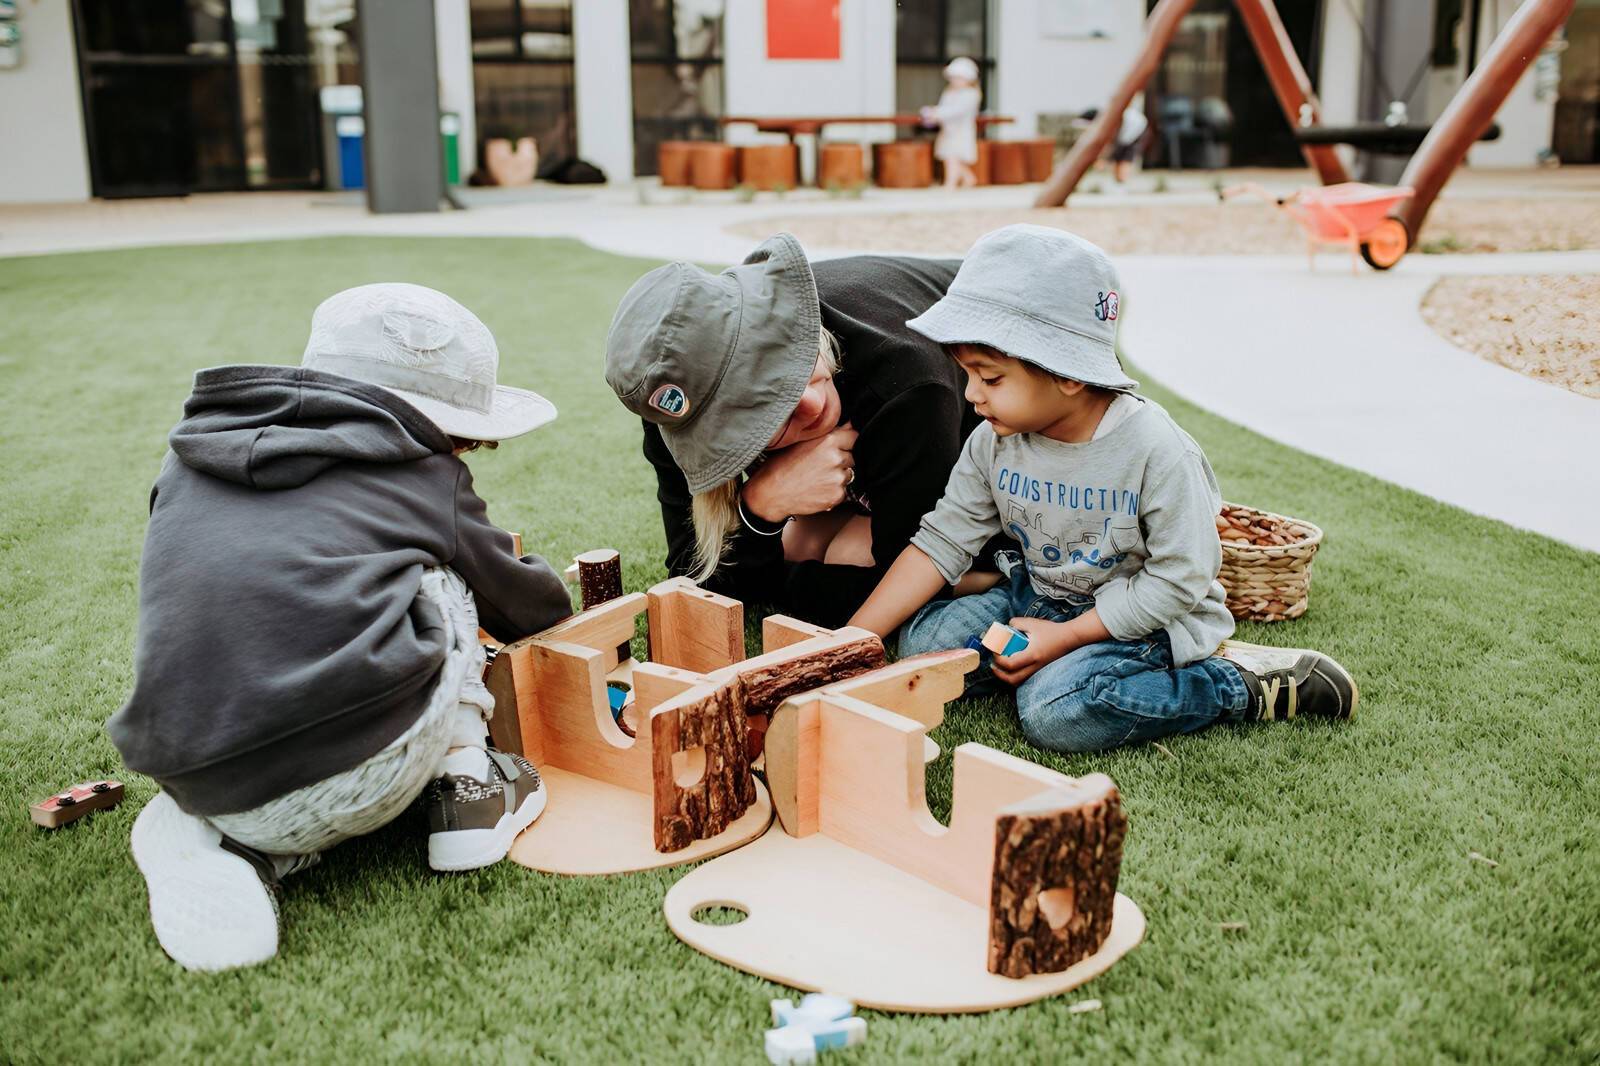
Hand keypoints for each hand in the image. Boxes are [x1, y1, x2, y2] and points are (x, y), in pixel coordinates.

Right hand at [743, 424, 857, 520]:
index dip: (847, 441)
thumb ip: (825, 434)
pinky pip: (842, 491)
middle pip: (852, 456)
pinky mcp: (837, 495)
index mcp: (827, 441)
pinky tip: (817, 489)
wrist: (771, 494)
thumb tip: (846, 425)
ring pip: (848, 474)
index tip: (841, 445)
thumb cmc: (780, 466)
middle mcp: (835, 458)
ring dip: (838, 475)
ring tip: (817, 478)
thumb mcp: (800, 442)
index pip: (854, 436)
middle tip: (821, 465)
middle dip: (841, 459)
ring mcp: (837, 478)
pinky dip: (833, 491)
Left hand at [991, 617, 1076, 686]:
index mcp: (1032, 655)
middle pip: (1013, 679)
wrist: (1069, 638)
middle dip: (999, 674)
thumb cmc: (1051, 630)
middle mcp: (1035, 666)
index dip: (998, 660)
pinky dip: (1016, 677)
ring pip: (1019, 681)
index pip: (1010, 664)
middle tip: (993, 665)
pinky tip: (1012, 669)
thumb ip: (1017, 623)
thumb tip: (1005, 627)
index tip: (994, 651)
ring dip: (1007, 677)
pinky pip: (1025, 679)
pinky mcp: (1041, 670)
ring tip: (1000, 669)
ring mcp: (1038, 670)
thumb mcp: (1032, 623)